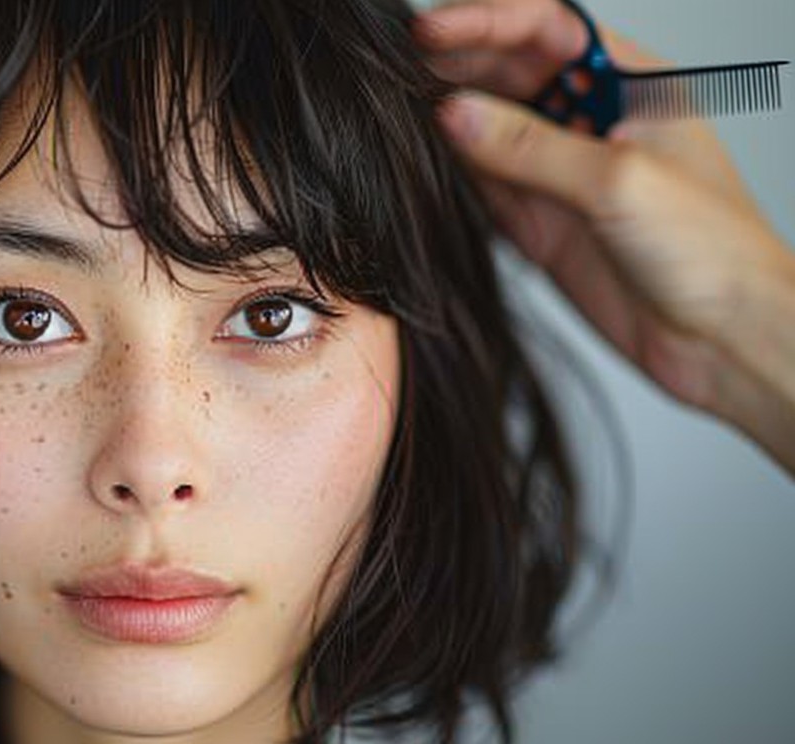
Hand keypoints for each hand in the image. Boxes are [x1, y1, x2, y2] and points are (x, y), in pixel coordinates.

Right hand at [414, 0, 794, 471]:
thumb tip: (452, 112)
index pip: (546, 26)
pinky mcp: (537, 220)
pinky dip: (446, 172)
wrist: (723, 340)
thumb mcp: (619, 183)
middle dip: (454, 64)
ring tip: (391, 113)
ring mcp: (559, 170)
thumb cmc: (712, 250)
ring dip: (441, 117)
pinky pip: (479, 183)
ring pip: (485, 125)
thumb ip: (531, 147)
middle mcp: (589, 119)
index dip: (487, 22)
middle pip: (508, 69)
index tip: (430, 33)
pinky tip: (414, 162)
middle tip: (396, 73)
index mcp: (628, 83)